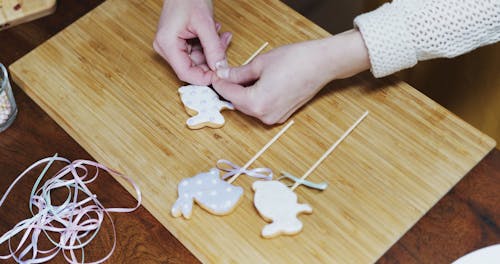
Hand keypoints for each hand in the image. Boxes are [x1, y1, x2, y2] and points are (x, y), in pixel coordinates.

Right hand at [154, 0, 230, 84]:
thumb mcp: (205, 23)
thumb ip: (214, 48)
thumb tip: (221, 68)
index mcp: (167, 44)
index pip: (185, 73)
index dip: (204, 78)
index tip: (220, 74)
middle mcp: (166, 47)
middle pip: (192, 67)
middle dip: (211, 61)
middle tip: (224, 48)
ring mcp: (171, 45)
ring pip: (197, 60)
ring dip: (212, 51)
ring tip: (221, 36)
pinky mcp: (178, 42)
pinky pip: (196, 51)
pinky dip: (208, 46)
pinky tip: (215, 34)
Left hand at [212, 29, 370, 124]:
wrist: (322, 64)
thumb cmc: (295, 61)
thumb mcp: (260, 63)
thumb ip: (238, 73)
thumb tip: (223, 75)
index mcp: (256, 103)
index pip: (228, 94)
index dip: (219, 82)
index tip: (215, 73)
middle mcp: (264, 116)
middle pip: (238, 103)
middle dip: (230, 89)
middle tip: (224, 74)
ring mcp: (274, 118)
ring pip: (249, 107)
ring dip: (242, 94)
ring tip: (239, 77)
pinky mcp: (282, 115)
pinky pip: (261, 108)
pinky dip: (255, 98)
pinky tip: (255, 84)